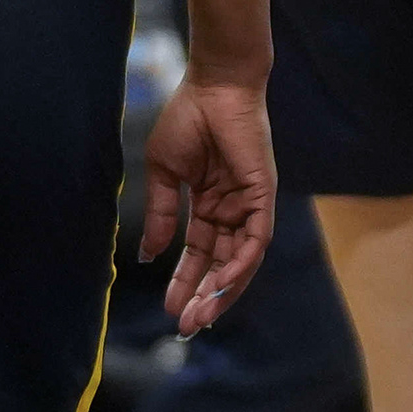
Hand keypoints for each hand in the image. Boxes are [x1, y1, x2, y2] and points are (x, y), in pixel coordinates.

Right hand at [139, 72, 276, 335]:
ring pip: (240, 259)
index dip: (184, 282)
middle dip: (203, 296)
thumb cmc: (188, 119)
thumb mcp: (166, 174)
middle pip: (220, 264)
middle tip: (185, 327)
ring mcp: (250, 202)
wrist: (213, 85)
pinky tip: (223, 284)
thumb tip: (149, 255)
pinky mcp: (263, 193)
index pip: (200, 254)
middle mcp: (232, 209)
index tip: (169, 310)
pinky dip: (242, 262)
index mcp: (210, 204)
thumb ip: (162, 215)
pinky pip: (257, 237)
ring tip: (199, 316)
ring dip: (222, 289)